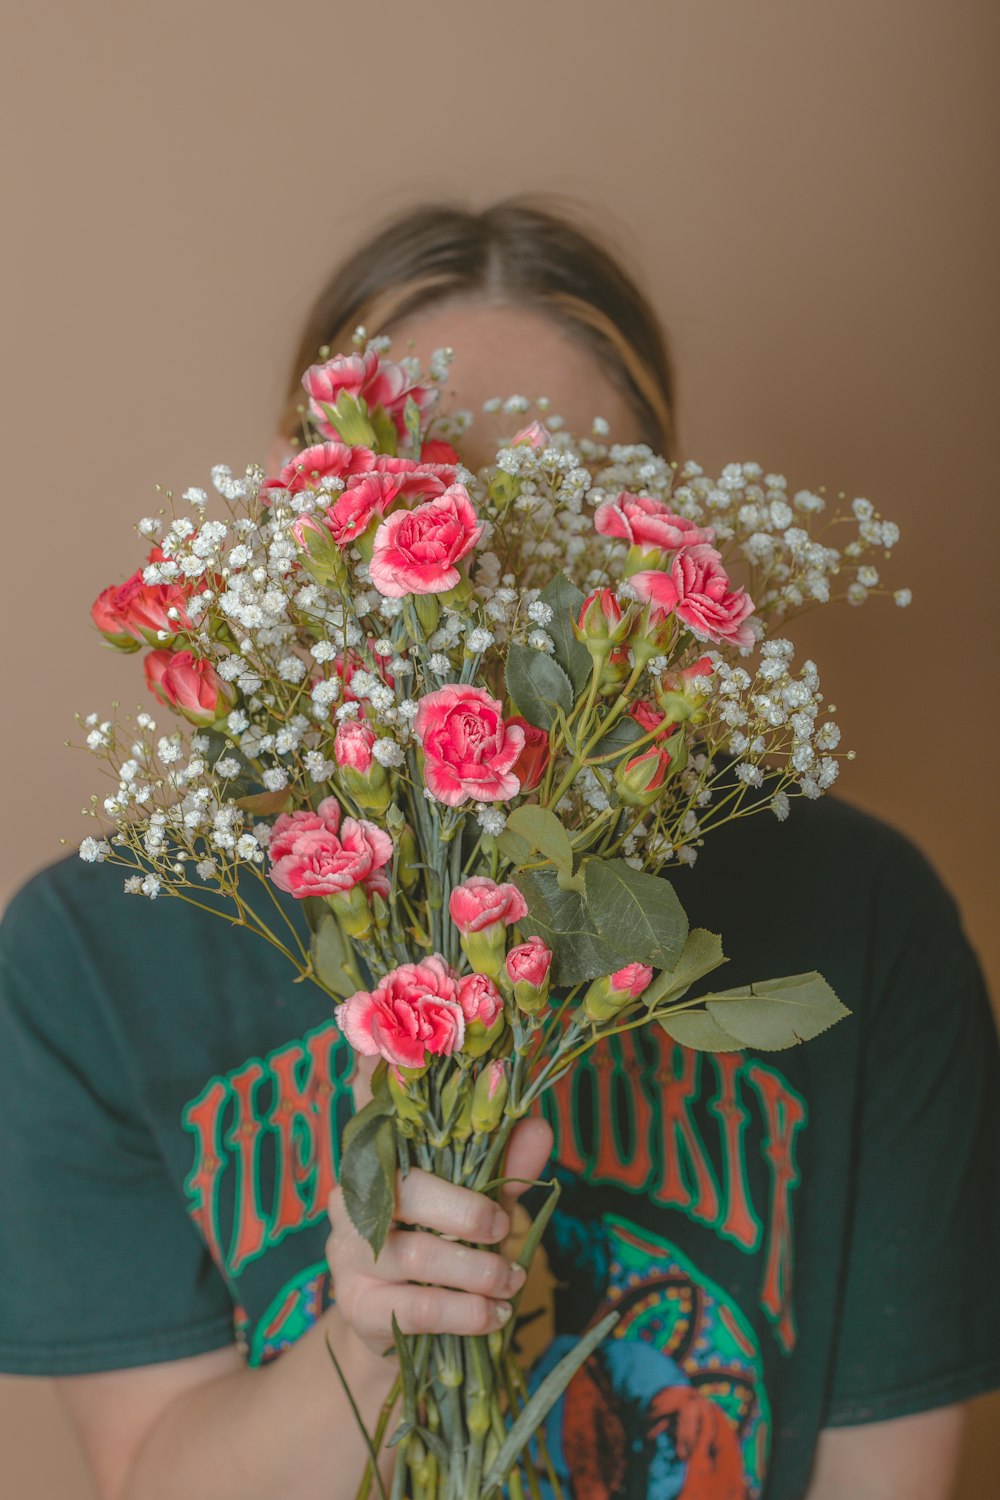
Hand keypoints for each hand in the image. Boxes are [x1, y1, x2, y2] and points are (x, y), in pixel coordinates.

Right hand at [326, 1066, 552, 1357]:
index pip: (371, 1105)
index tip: (390, 1053)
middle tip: (504, 1224)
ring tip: (512, 1278)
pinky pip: (414, 1308)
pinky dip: (466, 1312)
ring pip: (413, 1254)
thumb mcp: (478, 1201)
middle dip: (464, 1209)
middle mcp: (353, 1193)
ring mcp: (347, 1249)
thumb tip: (539, 1127)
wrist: (400, 1325)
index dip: (375, 1076)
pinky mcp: (356, 1304)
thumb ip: (503, 1168)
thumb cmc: (445, 1243)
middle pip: (404, 1189)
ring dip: (475, 1270)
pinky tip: (496, 1313)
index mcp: (382, 1154)